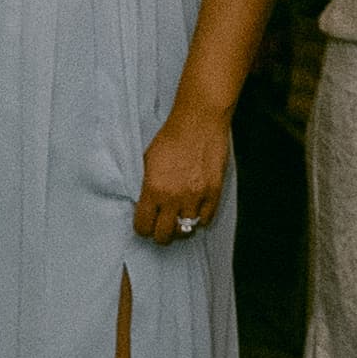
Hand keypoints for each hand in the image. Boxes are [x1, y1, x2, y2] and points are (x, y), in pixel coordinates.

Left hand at [134, 105, 233, 246]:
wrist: (198, 122)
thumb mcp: (147, 161)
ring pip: (185, 230)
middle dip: (160, 234)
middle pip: (164, 235)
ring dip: (180, 227)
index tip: (145, 226)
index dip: (143, 228)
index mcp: (153, 189)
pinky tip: (195, 211)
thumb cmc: (171, 137)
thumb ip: (146, 186)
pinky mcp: (213, 192)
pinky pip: (205, 219)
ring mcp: (195, 196)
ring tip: (179, 219)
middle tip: (161, 228)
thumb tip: (145, 204)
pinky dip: (199, 219)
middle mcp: (173, 197)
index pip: (143, 226)